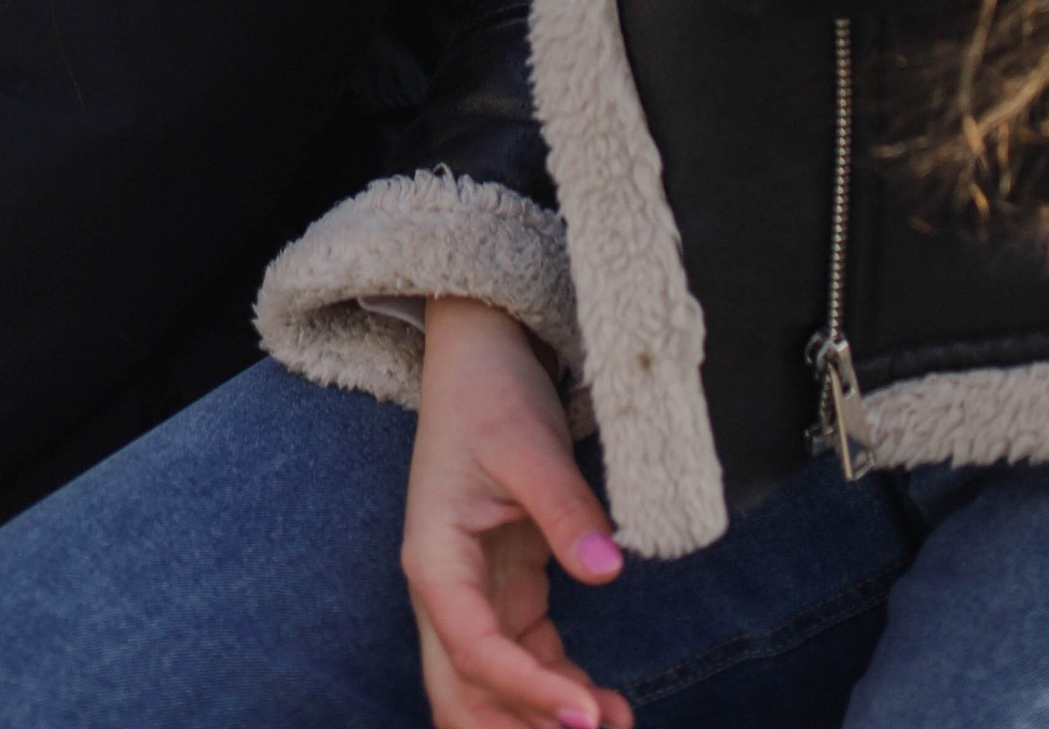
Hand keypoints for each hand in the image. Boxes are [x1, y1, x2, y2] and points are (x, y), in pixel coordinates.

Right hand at [402, 297, 630, 728]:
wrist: (480, 356)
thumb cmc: (492, 394)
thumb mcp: (528, 444)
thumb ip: (565, 508)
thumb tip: (609, 569)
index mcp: (435, 561)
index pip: (473, 650)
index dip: (525, 690)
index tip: (583, 714)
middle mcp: (447, 593)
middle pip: (465, 693)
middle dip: (520, 727)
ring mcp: (475, 596)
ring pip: (492, 689)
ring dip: (539, 717)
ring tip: (613, 721)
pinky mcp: (507, 592)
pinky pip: (526, 660)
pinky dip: (558, 687)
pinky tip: (607, 703)